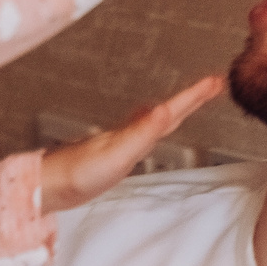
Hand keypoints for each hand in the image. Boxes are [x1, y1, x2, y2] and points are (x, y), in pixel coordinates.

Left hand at [39, 77, 222, 213]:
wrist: (51, 185)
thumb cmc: (79, 173)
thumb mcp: (118, 153)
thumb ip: (141, 132)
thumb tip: (164, 108)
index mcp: (136, 130)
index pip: (173, 109)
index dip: (195, 95)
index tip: (215, 80)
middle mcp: (132, 131)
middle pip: (170, 110)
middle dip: (193, 97)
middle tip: (214, 83)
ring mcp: (125, 141)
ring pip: (159, 118)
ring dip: (179, 108)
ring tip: (194, 99)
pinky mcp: (118, 153)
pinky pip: (148, 132)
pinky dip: (159, 123)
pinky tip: (153, 125)